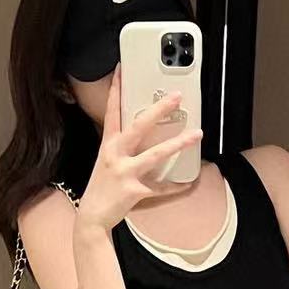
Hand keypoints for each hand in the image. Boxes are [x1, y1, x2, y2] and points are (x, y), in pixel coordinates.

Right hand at [76, 71, 203, 233]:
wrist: (92, 218)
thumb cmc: (102, 189)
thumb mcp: (108, 163)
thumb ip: (123, 148)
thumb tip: (144, 136)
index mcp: (108, 145)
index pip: (111, 112)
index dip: (116, 90)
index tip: (121, 70)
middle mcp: (115, 155)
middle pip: (138, 126)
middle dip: (158, 110)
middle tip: (176, 97)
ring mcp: (125, 172)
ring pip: (156, 154)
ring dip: (178, 143)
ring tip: (197, 134)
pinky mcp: (134, 190)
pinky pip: (161, 187)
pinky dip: (175, 186)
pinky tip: (188, 182)